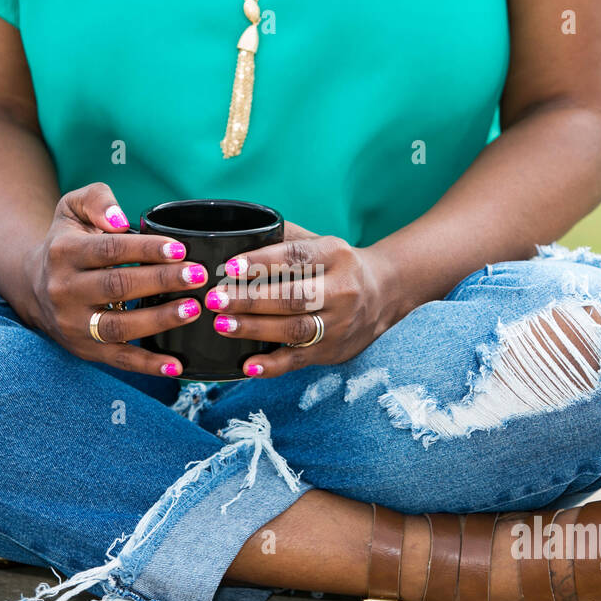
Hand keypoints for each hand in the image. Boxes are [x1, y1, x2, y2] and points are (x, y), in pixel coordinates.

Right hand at [22, 183, 209, 376]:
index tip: (180, 249)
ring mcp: (74, 324)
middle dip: (161, 281)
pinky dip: (148, 365)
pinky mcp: (85, 349)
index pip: (110, 250)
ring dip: (159, 320)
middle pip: (117, 286)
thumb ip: (96, 200)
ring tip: (193, 309)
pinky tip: (177, 366)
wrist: (33, 286)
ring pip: (119, 326)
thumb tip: (120, 218)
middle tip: (198, 276)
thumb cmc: (67, 242)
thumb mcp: (72, 208)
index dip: (147, 249)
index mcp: (64, 252)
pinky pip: (119, 359)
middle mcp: (64, 290)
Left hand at [206, 223, 404, 377]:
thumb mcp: (321, 243)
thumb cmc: (337, 266)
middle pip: (293, 296)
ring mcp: (339, 324)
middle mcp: (342, 290)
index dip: (261, 262)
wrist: (384, 294)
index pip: (296, 257)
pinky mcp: (332, 351)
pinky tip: (248, 366)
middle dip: (250, 299)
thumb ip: (284, 237)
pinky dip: (273, 366)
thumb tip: (236, 233)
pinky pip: (299, 361)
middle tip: (216, 299)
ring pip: (294, 329)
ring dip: (255, 328)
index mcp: (335, 255)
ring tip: (222, 324)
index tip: (229, 266)